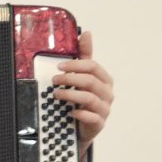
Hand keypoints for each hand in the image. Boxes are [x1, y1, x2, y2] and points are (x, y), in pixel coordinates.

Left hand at [51, 30, 113, 157]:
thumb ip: (84, 56)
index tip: (59, 66)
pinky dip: (79, 112)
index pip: (93, 67)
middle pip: (90, 81)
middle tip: (54, 80)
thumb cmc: (82, 100)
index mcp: (104, 80)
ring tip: (55, 94)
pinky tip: (70, 111)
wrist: (82, 127)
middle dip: (70, 79)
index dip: (75, 65)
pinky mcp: (99, 123)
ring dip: (70, 94)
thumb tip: (87, 33)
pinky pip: (91, 116)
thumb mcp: (82, 77)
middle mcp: (107, 93)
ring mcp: (105, 109)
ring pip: (89, 98)